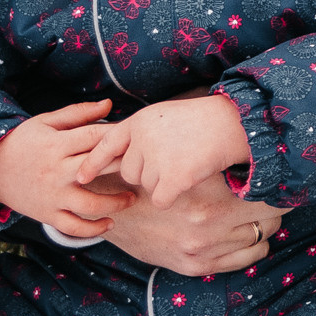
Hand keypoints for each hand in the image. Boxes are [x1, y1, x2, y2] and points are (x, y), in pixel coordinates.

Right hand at [0, 99, 136, 236]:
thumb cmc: (22, 142)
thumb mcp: (45, 122)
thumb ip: (78, 114)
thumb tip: (109, 105)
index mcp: (57, 145)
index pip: (96, 138)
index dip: (120, 137)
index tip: (138, 138)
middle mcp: (56, 172)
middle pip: (99, 168)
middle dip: (126, 166)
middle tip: (145, 166)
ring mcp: (53, 196)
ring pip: (91, 204)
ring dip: (117, 203)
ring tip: (132, 197)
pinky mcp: (48, 215)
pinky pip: (74, 227)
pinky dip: (94, 230)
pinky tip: (110, 224)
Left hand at [89, 92, 251, 207]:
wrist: (233, 124)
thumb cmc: (202, 120)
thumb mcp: (164, 116)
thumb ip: (140, 133)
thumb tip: (119, 158)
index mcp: (138, 121)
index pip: (106, 144)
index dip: (93, 163)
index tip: (81, 178)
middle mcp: (142, 139)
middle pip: (129, 171)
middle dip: (146, 171)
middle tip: (174, 157)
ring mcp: (157, 158)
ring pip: (146, 186)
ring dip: (163, 182)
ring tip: (186, 161)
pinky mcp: (173, 178)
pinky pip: (160, 199)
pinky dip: (172, 196)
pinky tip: (188, 180)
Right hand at [99, 166, 283, 274]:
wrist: (110, 207)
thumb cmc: (153, 176)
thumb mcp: (185, 165)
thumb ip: (220, 161)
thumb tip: (263, 146)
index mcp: (209, 195)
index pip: (268, 192)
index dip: (282, 185)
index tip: (288, 178)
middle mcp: (209, 224)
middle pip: (271, 217)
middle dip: (277, 204)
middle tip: (278, 194)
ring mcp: (203, 249)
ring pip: (261, 237)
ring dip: (266, 224)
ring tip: (263, 212)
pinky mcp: (196, 266)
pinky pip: (245, 259)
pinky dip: (255, 246)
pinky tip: (252, 233)